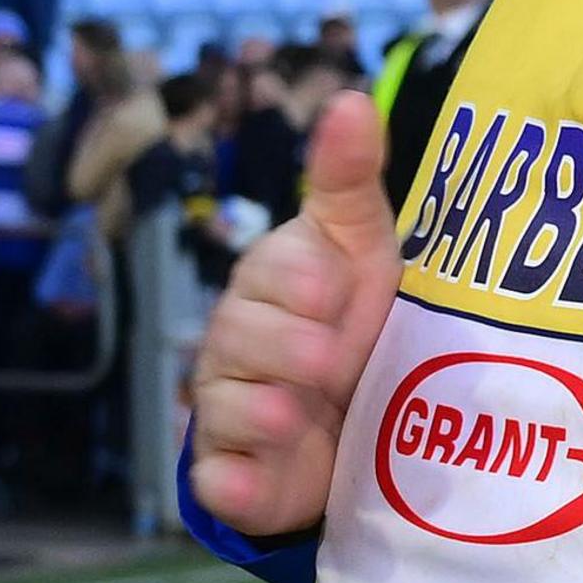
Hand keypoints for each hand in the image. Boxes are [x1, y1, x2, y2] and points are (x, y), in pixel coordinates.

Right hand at [186, 92, 395, 540]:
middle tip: (332, 357)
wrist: (363, 418)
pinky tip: (245, 482)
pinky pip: (218, 483)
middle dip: (282, 347)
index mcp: (269, 287)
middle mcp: (241, 347)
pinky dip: (230, 485)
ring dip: (257, 412)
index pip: (267, 275)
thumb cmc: (357, 316)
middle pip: (238, 340)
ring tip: (293, 415)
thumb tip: (347, 98)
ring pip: (224, 409)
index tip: (336, 288)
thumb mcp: (362, 246)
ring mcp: (234, 413)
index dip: (297, 283)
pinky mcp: (239, 478)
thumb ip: (348, 179)